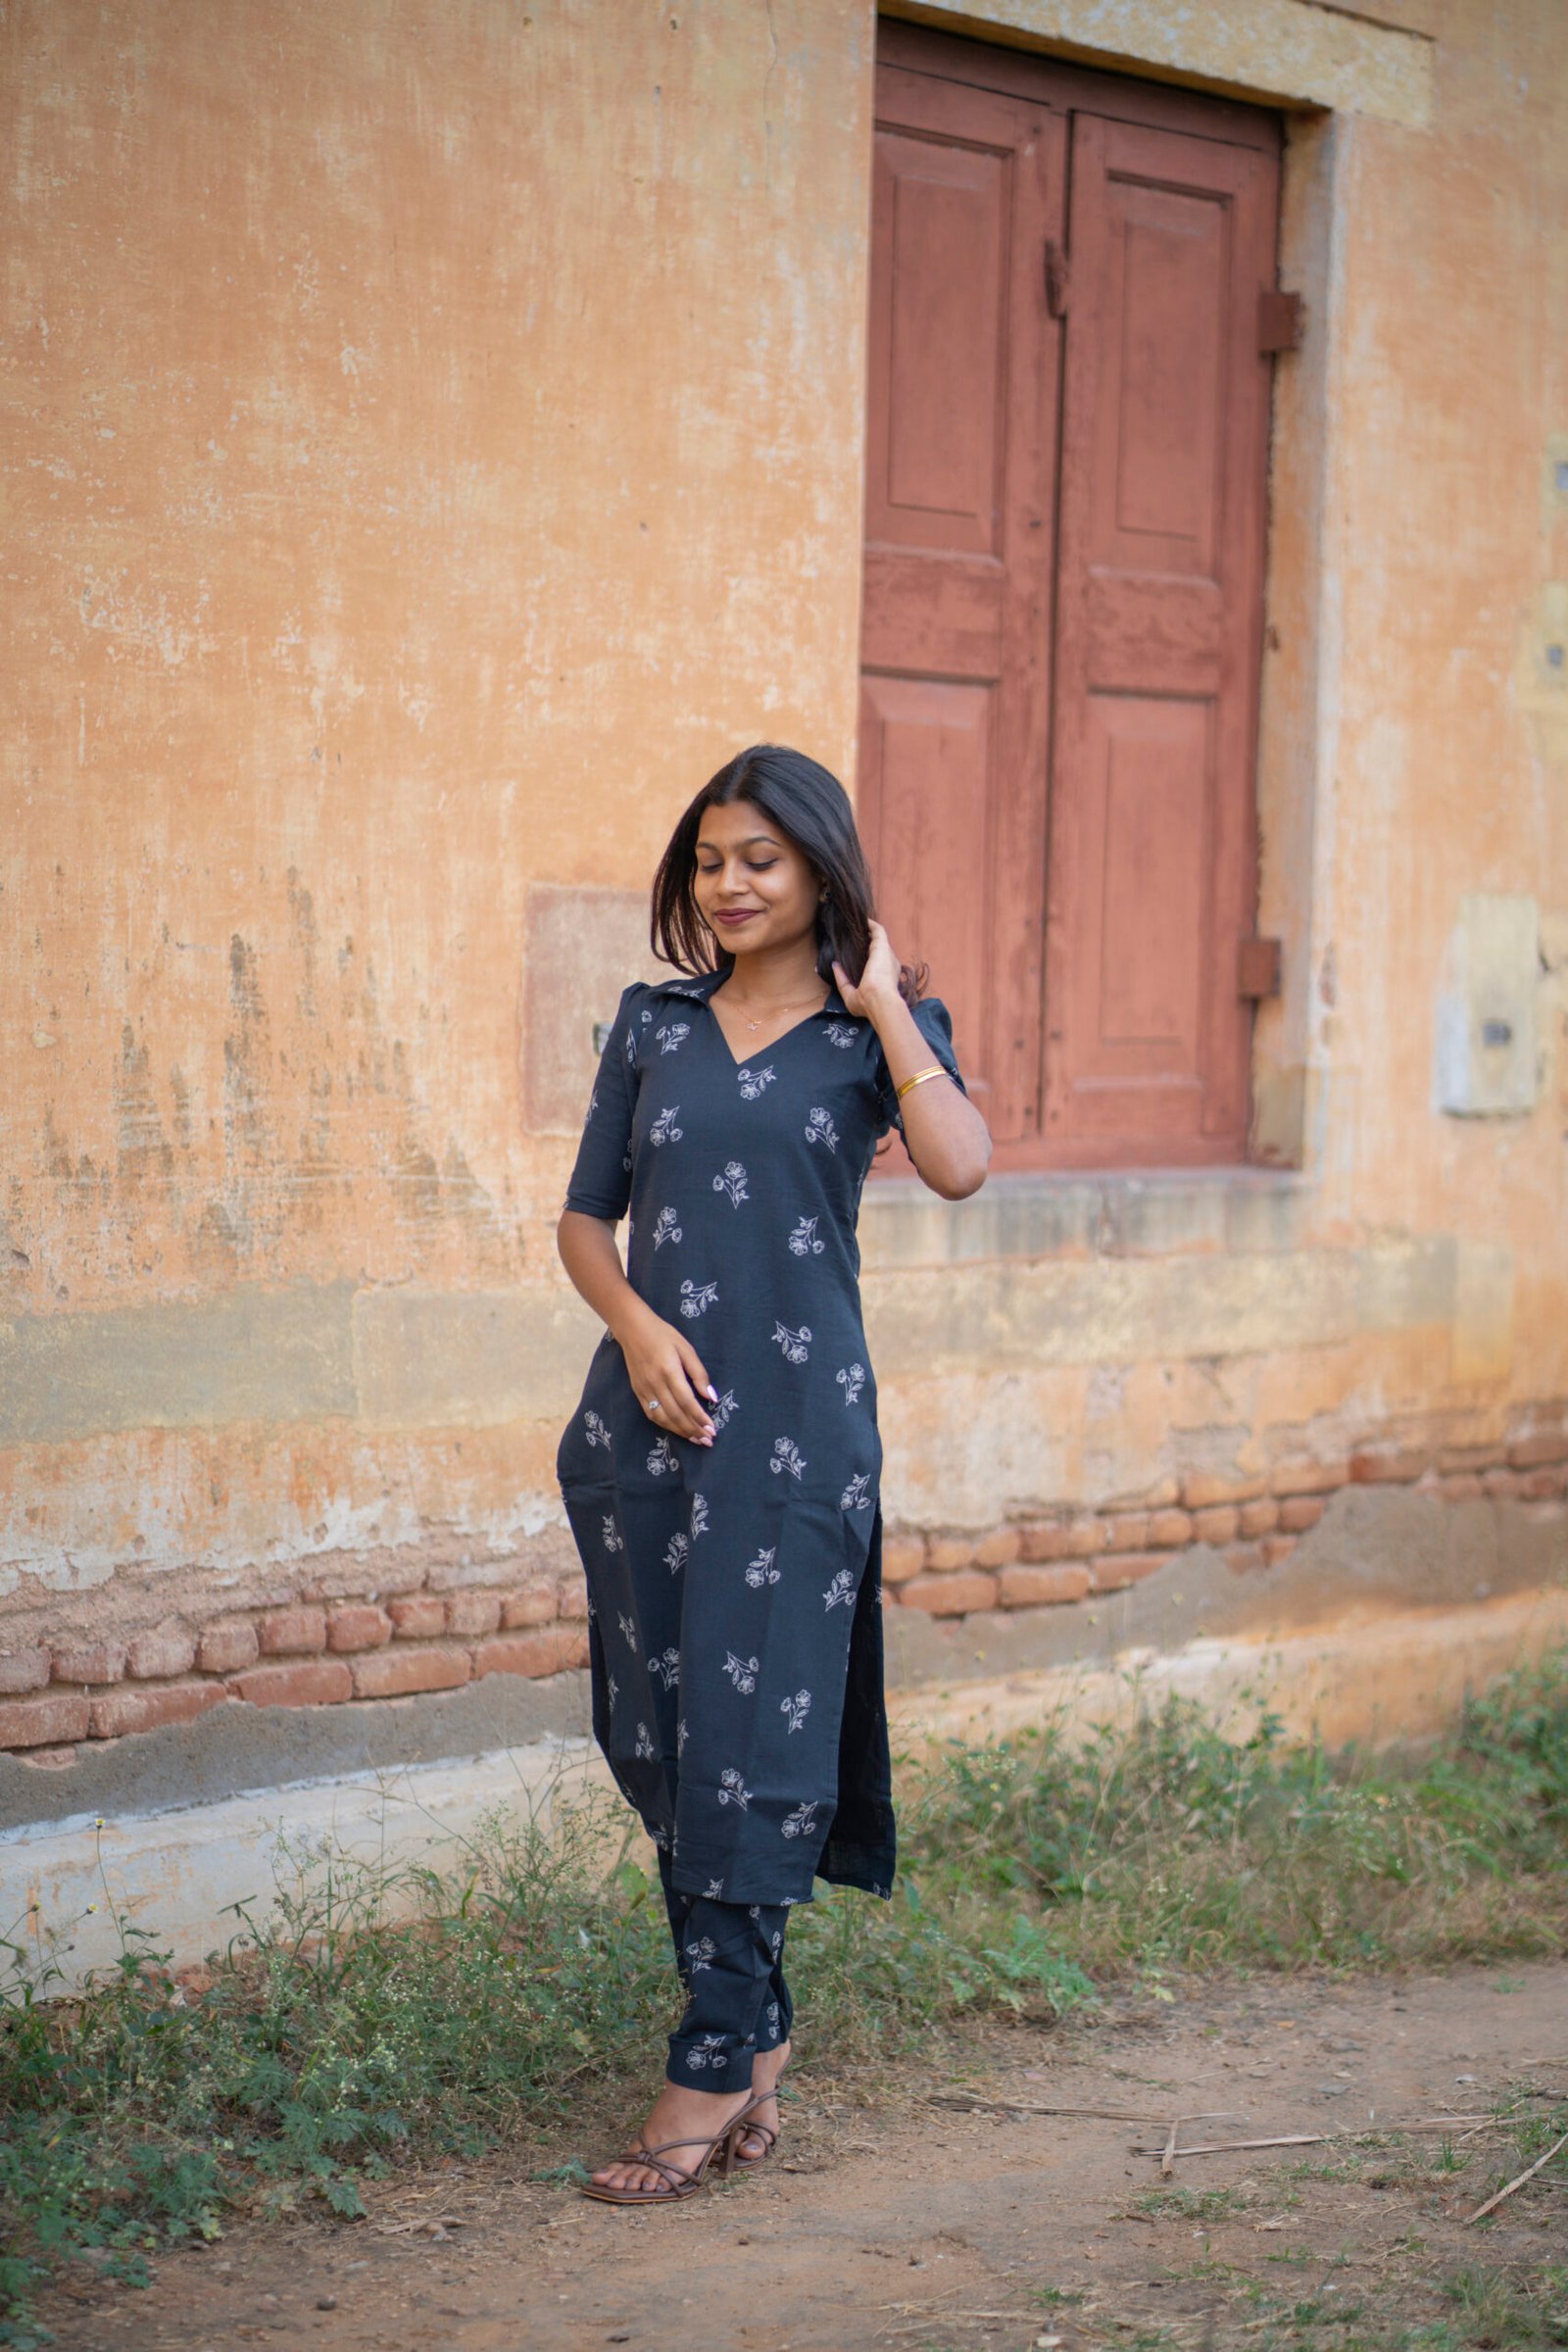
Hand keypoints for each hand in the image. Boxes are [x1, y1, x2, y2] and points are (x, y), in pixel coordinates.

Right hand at [613, 1304, 717, 1445]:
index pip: (687, 1402)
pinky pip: (652, 1414)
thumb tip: (711, 1397)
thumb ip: (699, 1373)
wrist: (633, 1329)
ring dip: (681, 1431)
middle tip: (708, 1440)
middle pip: (676, 1414)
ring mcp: (644, 1390)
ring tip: (696, 1439)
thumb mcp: (687, 1348)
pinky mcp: (638, 1392)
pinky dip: (666, 1425)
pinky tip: (678, 1430)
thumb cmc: (664, 1335)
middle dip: (693, 1430)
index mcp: (669, 1371)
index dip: (700, 1418)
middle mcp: (655, 1384)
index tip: (713, 1429)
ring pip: (663, 1418)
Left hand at [832, 918, 902, 1021]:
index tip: (852, 953)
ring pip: (878, 939)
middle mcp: (887, 965)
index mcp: (883, 978)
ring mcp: (886, 955)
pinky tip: (862, 919)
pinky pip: (878, 930)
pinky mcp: (882, 946)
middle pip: (876, 951)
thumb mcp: (850, 995)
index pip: (874, 965)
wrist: (879, 1000)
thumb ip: (842, 980)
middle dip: (865, 943)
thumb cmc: (867, 1002)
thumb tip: (835, 965)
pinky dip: (871, 924)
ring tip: (856, 925)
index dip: (864, 958)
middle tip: (852, 937)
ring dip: (868, 931)